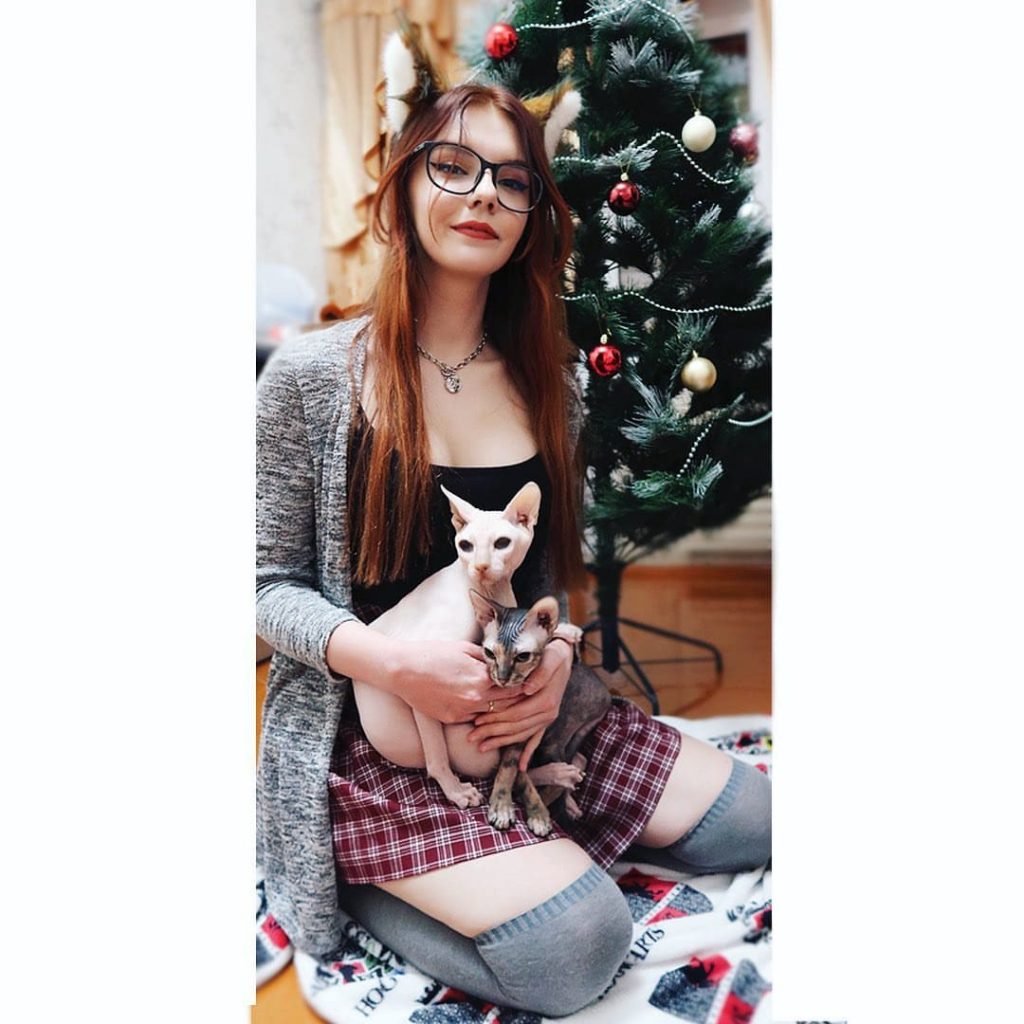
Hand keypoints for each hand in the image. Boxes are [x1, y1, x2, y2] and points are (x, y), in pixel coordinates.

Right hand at [390, 639, 524, 724]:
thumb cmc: (433, 654)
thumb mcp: (464, 648)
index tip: (528, 680)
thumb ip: (486, 658)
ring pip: (491, 714)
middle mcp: (475, 698)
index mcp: (482, 678)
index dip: (522, 683)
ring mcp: (463, 711)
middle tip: (524, 694)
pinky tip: (481, 705)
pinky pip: (473, 717)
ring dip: (499, 708)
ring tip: (506, 701)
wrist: (403, 670)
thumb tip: (504, 662)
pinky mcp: (452, 719)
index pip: (514, 685)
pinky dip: (479, 712)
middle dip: (516, 699)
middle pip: (507, 703)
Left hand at [466, 639, 573, 768]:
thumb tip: (528, 688)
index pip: (516, 714)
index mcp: (546, 700)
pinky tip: (520, 766)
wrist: (564, 656)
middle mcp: (548, 713)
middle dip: (492, 733)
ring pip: (521, 735)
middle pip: (515, 727)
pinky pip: (535, 738)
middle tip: (471, 737)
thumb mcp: (549, 658)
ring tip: (481, 747)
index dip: (496, 718)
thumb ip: (540, 673)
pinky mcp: (545, 719)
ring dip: (501, 742)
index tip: (477, 720)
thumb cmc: (552, 654)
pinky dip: (527, 752)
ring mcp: (547, 718)